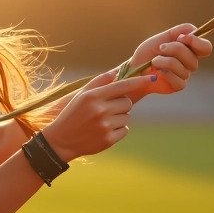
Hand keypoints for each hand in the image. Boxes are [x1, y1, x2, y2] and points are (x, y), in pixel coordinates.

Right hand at [41, 71, 155, 161]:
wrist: (61, 141)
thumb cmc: (72, 114)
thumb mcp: (81, 95)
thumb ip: (99, 82)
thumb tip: (117, 72)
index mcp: (93, 96)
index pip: (122, 85)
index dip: (139, 81)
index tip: (152, 78)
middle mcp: (100, 110)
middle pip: (127, 102)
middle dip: (121, 104)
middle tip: (107, 109)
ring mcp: (105, 126)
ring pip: (127, 117)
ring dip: (119, 118)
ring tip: (102, 122)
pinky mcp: (108, 140)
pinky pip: (125, 130)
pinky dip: (118, 130)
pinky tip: (103, 131)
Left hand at [124, 23, 213, 99]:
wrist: (135, 68)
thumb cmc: (149, 53)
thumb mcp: (161, 38)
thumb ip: (178, 32)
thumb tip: (193, 31)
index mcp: (190, 49)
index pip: (206, 47)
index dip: (196, 42)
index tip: (181, 37)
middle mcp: (190, 62)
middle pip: (193, 57)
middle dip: (174, 49)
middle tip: (160, 48)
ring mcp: (185, 75)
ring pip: (183, 68)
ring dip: (164, 61)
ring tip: (154, 61)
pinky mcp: (178, 86)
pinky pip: (179, 80)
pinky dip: (165, 74)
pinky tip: (157, 72)